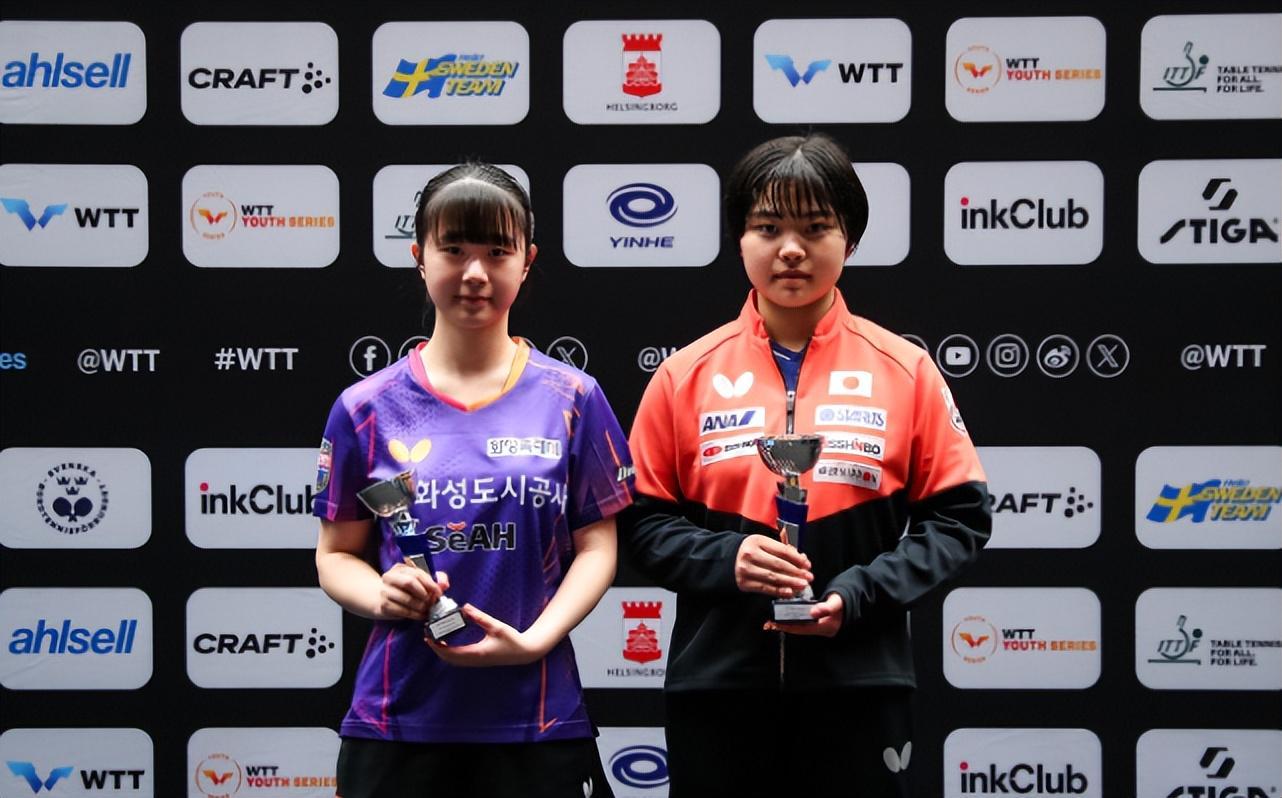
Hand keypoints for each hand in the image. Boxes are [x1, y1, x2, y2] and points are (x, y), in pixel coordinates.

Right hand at [375, 562, 447, 620]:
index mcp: (400, 568)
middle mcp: (390, 577)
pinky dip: (415, 614)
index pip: (417, 573)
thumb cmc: (404, 589)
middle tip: (432, 601)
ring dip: (421, 606)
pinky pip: (402, 611)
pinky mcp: (384, 606)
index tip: (439, 592)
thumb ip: (434, 579)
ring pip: (407, 599)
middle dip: (424, 593)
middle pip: (409, 583)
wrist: (380, 598)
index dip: (430, 583)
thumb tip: (444, 584)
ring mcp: (385, 592)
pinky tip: (420, 615)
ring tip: (427, 609)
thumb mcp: (418, 581)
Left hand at [424, 604, 550, 666]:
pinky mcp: (478, 660)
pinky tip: (447, 643)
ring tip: (434, 638)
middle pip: (448, 658)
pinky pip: (459, 659)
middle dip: (436, 648)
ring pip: (453, 660)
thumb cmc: (512, 640)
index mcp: (477, 653)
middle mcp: (474, 660)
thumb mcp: (496, 626)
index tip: (428, 637)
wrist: (524, 652)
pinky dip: (449, 653)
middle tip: (427, 635)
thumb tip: (465, 608)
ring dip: (442, 651)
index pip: (451, 653)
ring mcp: (476, 662)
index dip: (437, 646)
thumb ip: (480, 617)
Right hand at [734, 534, 812, 597]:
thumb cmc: (751, 551)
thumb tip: (801, 558)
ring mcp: (747, 570)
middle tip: (808, 577)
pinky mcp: (745, 583)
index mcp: (757, 541)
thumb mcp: (763, 544)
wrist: (728, 560)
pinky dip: (779, 591)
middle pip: (778, 564)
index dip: (797, 559)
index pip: (782, 550)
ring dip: (790, 582)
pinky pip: (766, 588)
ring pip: (773, 578)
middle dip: (796, 572)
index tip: (807, 565)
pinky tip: (789, 592)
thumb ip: (782, 548)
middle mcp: (750, 554)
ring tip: (802, 585)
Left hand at [764, 592, 843, 637]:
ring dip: (787, 623)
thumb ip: (826, 607)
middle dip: (784, 626)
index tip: (775, 624)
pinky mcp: (817, 622)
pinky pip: (802, 623)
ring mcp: (819, 627)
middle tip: (769, 624)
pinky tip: (784, 617)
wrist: (850, 600)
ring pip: (800, 627)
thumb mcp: (836, 603)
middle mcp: (821, 630)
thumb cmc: (843, 601)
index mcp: (826, 628)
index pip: (802, 630)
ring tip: (773, 621)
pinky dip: (793, 620)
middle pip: (799, 630)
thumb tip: (813, 612)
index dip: (788, 627)